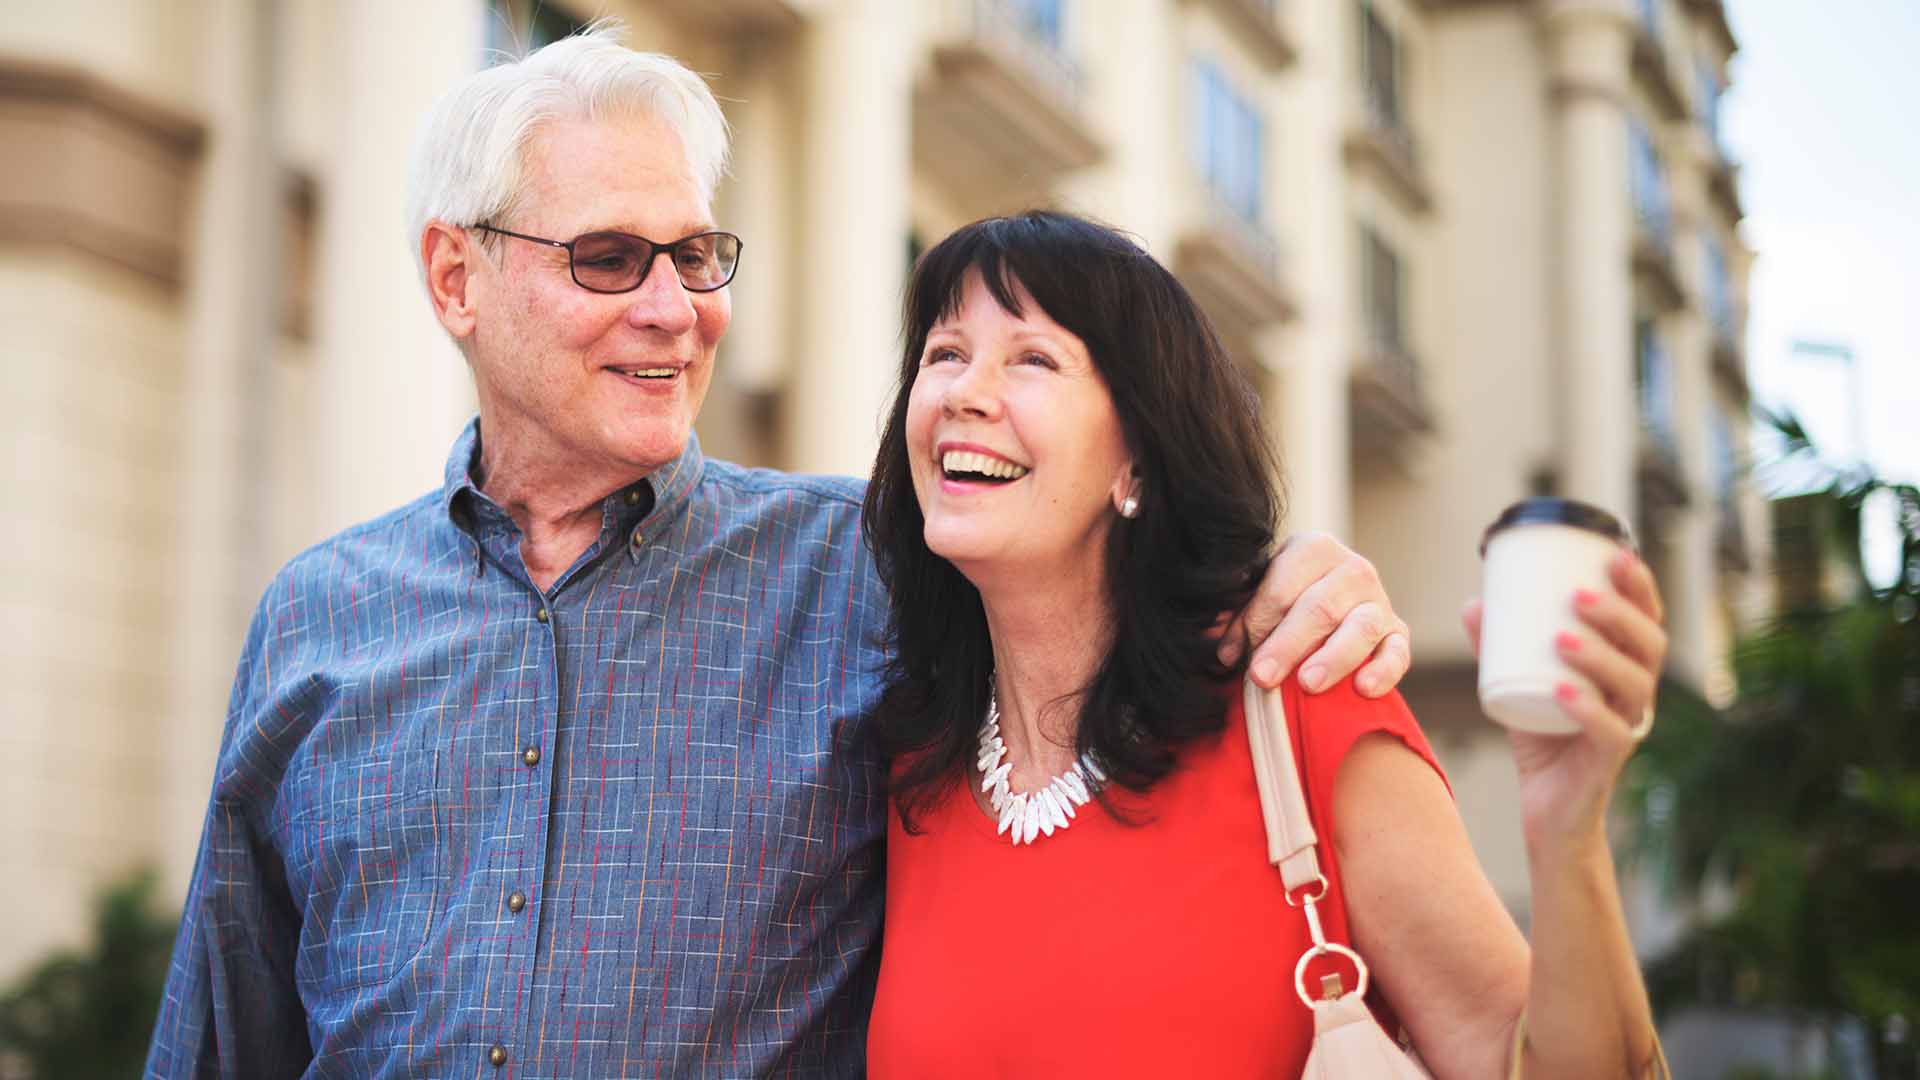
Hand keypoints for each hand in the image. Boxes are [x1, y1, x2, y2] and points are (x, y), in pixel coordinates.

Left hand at [1217, 531, 1410, 695]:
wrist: (1328, 607)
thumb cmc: (1283, 603)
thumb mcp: (1259, 597)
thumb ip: (1240, 616)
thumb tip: (1222, 648)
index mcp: (1313, 548)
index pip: (1282, 586)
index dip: (1255, 622)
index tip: (1231, 656)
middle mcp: (1352, 569)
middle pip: (1319, 607)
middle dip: (1287, 644)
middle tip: (1262, 676)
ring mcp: (1380, 601)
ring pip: (1360, 627)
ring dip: (1333, 658)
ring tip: (1308, 684)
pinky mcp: (1398, 633)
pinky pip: (1398, 652)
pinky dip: (1384, 671)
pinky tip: (1363, 689)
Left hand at [1462, 549, 1667, 852]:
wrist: (1546, 810)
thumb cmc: (1542, 738)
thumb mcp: (1518, 684)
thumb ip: (1498, 647)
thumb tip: (1474, 602)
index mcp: (1625, 668)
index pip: (1647, 621)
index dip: (1641, 587)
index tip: (1617, 555)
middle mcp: (1636, 695)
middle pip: (1649, 646)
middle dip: (1620, 614)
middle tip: (1577, 595)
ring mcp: (1627, 728)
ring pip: (1634, 685)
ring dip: (1601, 655)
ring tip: (1562, 637)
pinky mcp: (1609, 761)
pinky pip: (1611, 732)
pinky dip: (1588, 708)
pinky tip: (1563, 689)